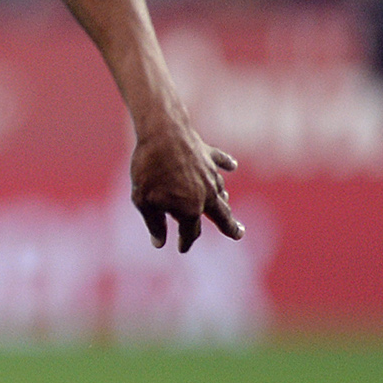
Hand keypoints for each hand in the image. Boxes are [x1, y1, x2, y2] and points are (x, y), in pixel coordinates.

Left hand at [130, 122, 241, 251]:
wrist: (162, 134)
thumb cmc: (149, 169)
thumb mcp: (143, 201)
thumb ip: (154, 223)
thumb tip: (160, 243)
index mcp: (190, 209)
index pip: (191, 231)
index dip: (185, 241)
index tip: (181, 248)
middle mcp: (206, 195)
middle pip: (222, 216)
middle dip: (230, 227)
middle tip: (239, 234)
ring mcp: (210, 175)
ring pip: (220, 192)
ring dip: (223, 200)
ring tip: (225, 205)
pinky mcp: (209, 155)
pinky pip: (221, 162)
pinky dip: (226, 165)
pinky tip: (232, 166)